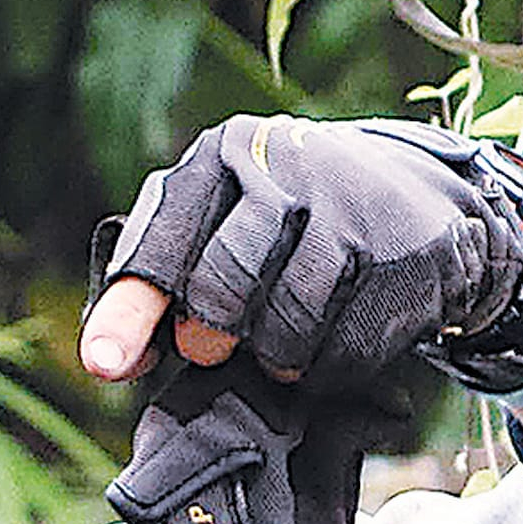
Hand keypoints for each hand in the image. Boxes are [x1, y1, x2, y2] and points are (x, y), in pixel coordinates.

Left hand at [81, 115, 522, 385]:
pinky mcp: (411, 250)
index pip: (163, 242)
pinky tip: (329, 344)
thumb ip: (152, 286)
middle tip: (211, 348)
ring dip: (274, 357)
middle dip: (209, 335)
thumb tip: (108, 359)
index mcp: (223, 154)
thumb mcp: (213, 230)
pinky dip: (327, 370)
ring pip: (286, 326)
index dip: (130, 312)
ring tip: (278, 345)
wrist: (419, 200)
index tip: (103, 366)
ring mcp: (355, 203)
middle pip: (222, 286)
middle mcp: (287, 163)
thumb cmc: (286, 229)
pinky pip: (347, 349)